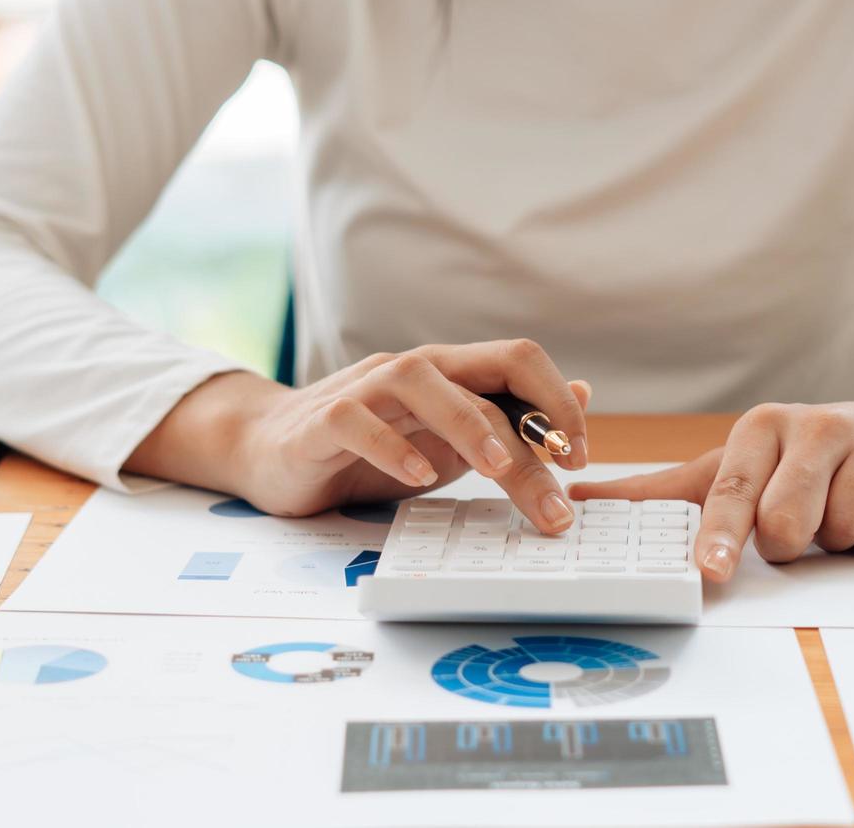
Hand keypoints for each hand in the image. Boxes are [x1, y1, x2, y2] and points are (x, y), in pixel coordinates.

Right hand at [127, 340, 590, 532]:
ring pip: (422, 383)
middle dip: (531, 437)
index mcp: (452, 373)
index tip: (579, 460)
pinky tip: (417, 476)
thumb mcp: (452, 440)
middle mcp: (414, 370)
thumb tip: (583, 395)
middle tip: (559, 493)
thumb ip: (511, 419)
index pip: (519, 361)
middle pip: (485, 380)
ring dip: (468, 425)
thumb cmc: (370, 447)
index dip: (558, 404)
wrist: (270, 449)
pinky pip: (356, 420)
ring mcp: (366, 388)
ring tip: (498, 469)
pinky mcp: (322, 419)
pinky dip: (391, 446)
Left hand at [569, 395, 853, 580]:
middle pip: (788, 523)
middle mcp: (815, 426)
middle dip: (792, 543)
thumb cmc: (804, 460)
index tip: (711, 570)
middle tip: (800, 524)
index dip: (721, 534)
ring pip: (843, 532)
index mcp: (762, 427)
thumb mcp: (735, 466)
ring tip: (841, 510)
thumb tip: (577, 497)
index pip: (733, 489)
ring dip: (840, 541)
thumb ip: (662, 492)